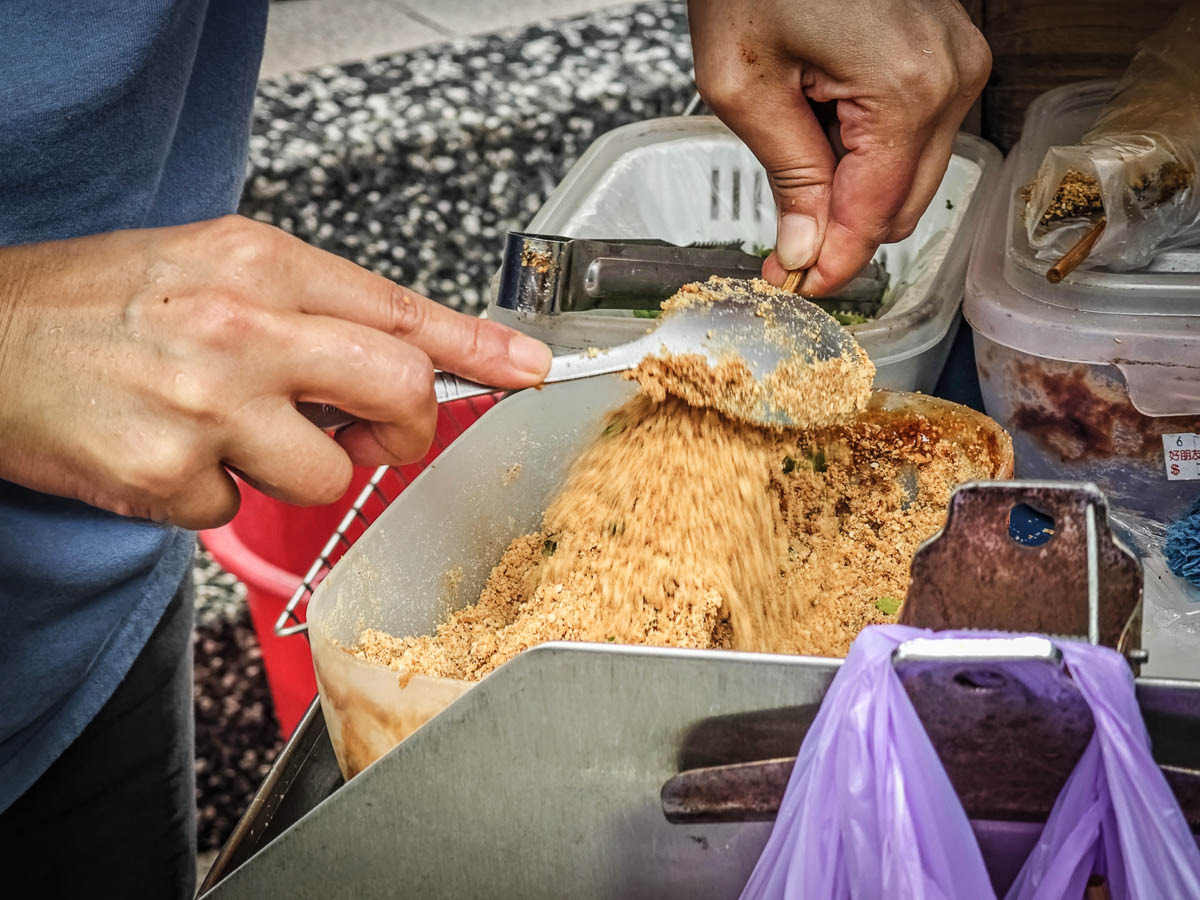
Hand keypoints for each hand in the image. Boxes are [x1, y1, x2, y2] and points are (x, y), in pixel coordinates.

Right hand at [0, 216, 551, 528]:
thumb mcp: (216, 267)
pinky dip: (219, 494)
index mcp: (263, 267)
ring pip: (330, 474)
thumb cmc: (101, 304)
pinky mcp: (169, 477)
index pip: (405, 311)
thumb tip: (404, 352)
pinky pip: (242, 510)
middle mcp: (244, 331)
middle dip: (407, 427)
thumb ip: (314, 307)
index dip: (481, 348)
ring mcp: (208, 407)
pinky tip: (174, 453)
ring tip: (231, 432)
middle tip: (377, 431)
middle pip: (400, 389)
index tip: (530, 369)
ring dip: (298, 468)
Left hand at [689, 0, 989, 294]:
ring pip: (912, 174)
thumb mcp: (743, 83)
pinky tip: (821, 128)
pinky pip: (914, 133)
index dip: (830, 265)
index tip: (792, 287)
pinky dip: (868, 152)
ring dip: (854, 191)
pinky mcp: (947, 52)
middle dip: (843, 233)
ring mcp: (957, 61)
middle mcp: (951, 78)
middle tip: (781, 246)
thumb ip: (785, 175)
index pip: (875, 216)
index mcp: (906, 89)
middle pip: (904, 206)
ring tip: (795, 162)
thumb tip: (804, 251)